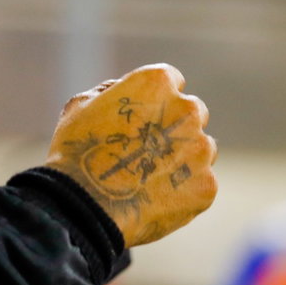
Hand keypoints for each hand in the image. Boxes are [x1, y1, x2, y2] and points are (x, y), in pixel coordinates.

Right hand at [45, 63, 216, 245]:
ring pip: (201, 148)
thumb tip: (125, 93)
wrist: (87, 205)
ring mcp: (200, 149)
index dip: (157, 98)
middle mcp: (187, 110)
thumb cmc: (78, 151)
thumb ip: (112, 92)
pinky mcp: (207, 185)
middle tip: (148, 148)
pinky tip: (155, 198)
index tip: (146, 114)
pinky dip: (183, 190)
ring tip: (150, 176)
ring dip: (183, 157)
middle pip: (193, 112)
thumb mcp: (82, 105)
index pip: (172, 80)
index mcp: (157, 82)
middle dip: (175, 126)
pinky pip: (200, 183)